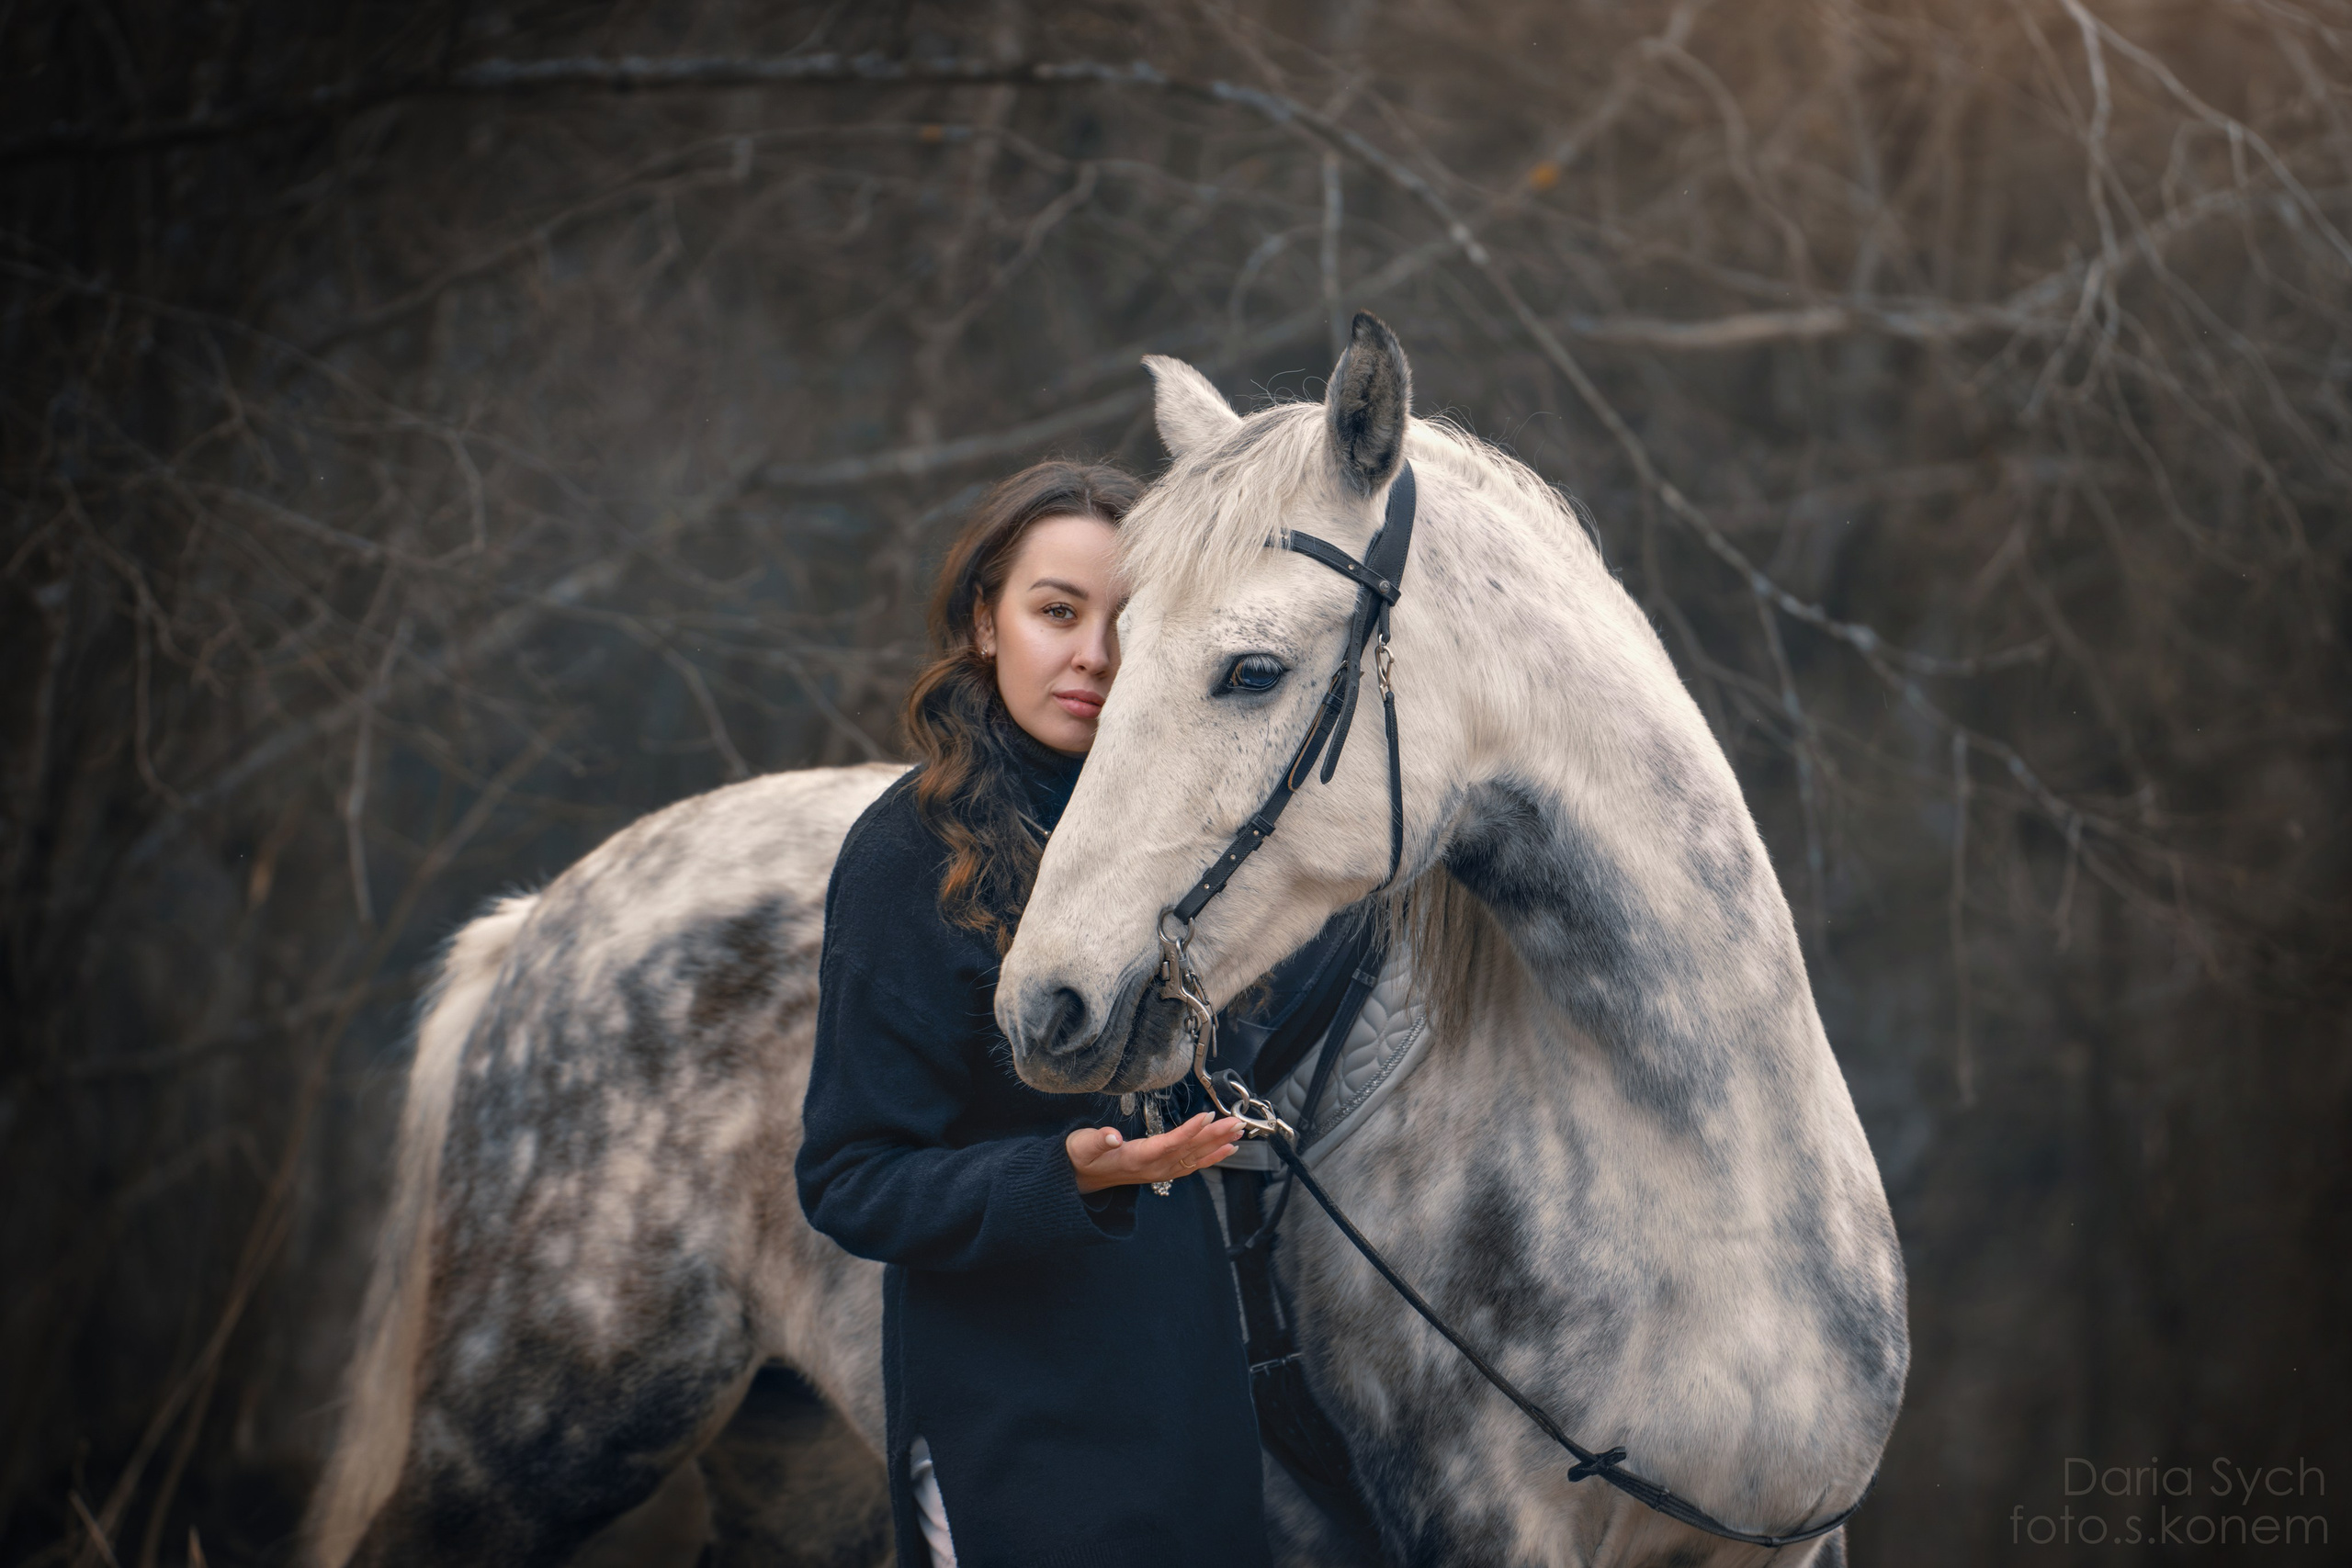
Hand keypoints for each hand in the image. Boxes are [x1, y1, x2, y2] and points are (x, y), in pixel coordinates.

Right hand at [1066, 1111, 1243, 1193]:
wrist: (1081, 1179)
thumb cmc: (1082, 1157)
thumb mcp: (1082, 1146)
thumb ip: (1097, 1140)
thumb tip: (1112, 1136)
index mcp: (1136, 1158)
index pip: (1168, 1143)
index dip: (1189, 1131)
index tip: (1207, 1116)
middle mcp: (1154, 1167)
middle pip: (1189, 1149)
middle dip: (1214, 1135)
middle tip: (1236, 1122)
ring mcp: (1161, 1171)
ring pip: (1195, 1157)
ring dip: (1218, 1144)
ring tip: (1238, 1132)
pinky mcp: (1164, 1171)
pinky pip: (1192, 1165)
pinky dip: (1211, 1156)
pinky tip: (1227, 1149)